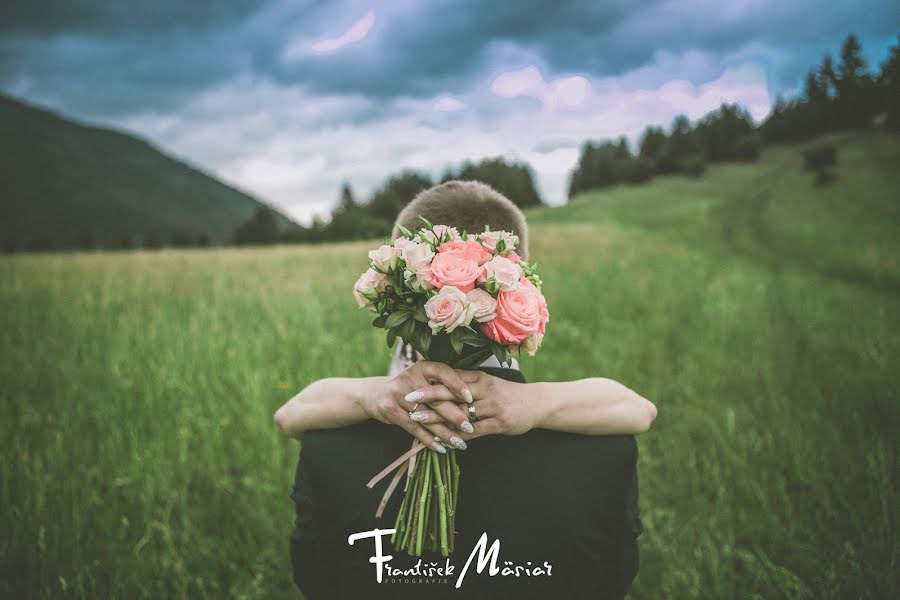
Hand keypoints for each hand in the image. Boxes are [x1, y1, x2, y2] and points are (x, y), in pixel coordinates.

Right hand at [360, 361, 475, 451]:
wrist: (377, 394)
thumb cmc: (411, 387)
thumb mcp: (424, 379)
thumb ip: (444, 384)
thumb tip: (474, 397)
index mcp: (423, 366)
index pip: (443, 372)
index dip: (457, 384)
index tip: (470, 398)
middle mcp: (410, 377)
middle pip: (436, 398)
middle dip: (454, 415)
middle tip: (470, 427)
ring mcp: (398, 393)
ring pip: (426, 417)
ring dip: (444, 433)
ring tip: (459, 443)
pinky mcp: (391, 410)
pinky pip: (413, 428)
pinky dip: (428, 440)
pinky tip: (441, 448)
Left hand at [402, 370, 539, 440]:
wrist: (538, 403)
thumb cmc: (508, 394)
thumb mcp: (488, 383)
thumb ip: (467, 383)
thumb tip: (442, 382)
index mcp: (480, 378)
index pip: (451, 378)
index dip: (430, 382)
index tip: (411, 384)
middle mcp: (485, 389)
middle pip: (452, 392)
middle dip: (429, 396)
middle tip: (408, 400)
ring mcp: (493, 406)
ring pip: (461, 412)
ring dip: (438, 418)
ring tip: (419, 422)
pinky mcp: (500, 423)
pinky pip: (475, 431)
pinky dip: (458, 436)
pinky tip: (444, 440)